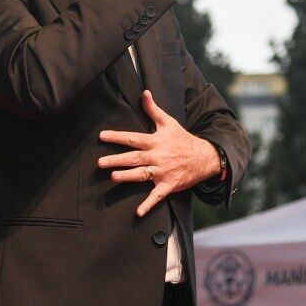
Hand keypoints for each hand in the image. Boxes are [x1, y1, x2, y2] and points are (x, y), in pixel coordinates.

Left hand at [97, 90, 220, 216]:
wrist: (204, 157)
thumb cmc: (183, 139)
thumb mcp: (169, 123)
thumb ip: (153, 110)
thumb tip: (144, 93)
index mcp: (155, 141)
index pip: (133, 138)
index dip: (117, 137)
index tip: (102, 136)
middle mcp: (158, 156)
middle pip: (134, 158)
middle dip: (117, 159)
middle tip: (100, 162)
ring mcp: (163, 172)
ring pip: (143, 174)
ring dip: (128, 176)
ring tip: (113, 177)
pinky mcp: (169, 185)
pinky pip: (157, 196)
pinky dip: (148, 204)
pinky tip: (138, 212)